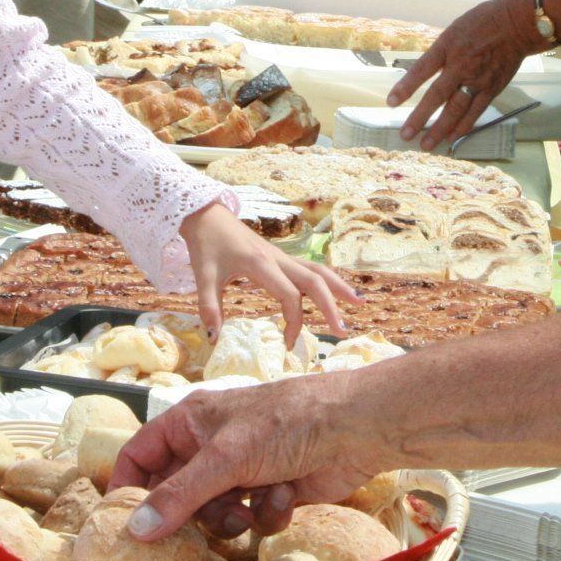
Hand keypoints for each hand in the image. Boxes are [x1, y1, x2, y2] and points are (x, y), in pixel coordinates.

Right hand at [112, 376, 378, 541]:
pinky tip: (286, 496)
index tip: (124, 522)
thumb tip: (134, 528)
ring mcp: (242, 470)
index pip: (140, 454)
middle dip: (190, 514)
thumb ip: (179, 495)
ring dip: (232, 518)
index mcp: (191, 422)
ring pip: (214, 514)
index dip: (128, 487)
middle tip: (194, 530)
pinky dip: (267, 514)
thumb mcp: (225, 458)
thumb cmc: (287, 422)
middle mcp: (212, 445)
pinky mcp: (271, 491)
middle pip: (176, 494)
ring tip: (249, 509)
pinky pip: (251, 520)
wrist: (353, 429)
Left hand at [179, 201, 355, 343]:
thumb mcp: (202, 277)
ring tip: (358, 303)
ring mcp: (282, 257)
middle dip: (331, 305)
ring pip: (318, 271)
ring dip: (338, 287)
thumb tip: (214, 339)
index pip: (290, 296)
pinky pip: (309, 269)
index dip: (293, 322)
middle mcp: (278, 259)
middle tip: (342, 331)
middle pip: (315, 281)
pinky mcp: (280, 257)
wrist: (207, 215)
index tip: (287, 344)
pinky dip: (326, 281)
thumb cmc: (206, 244)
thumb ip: (209, 308)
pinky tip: (335, 291)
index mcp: (262, 264)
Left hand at [386, 0, 534, 148]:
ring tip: (426, 145)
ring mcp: (478, 79)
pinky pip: (475, 111)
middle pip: (437, 95)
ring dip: (440, 129)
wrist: (518, 24)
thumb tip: (424, 71)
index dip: (405, 87)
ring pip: (456, 109)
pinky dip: (463, 126)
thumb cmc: (484, 22)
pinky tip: (452, 137)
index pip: (422, 69)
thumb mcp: (455, 29)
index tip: (391, 103)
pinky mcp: (492, 88)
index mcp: (448, 46)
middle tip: (405, 135)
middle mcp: (461, 64)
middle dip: (420, 117)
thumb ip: (440, 52)